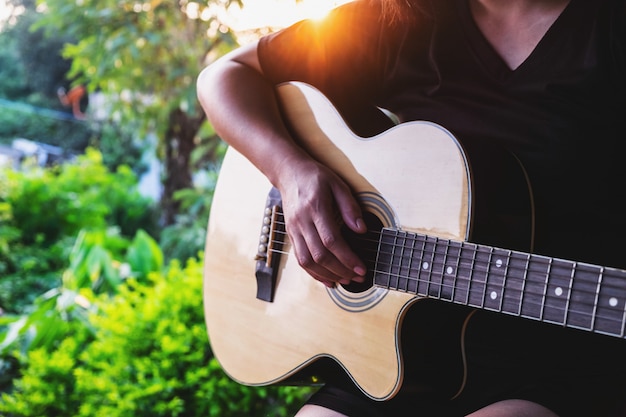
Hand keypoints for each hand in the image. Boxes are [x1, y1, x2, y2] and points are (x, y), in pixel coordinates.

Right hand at [278, 159, 366, 287]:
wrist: (289, 173)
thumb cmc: (315, 177)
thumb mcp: (338, 185)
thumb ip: (350, 208)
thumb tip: (362, 230)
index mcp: (316, 208)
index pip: (332, 240)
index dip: (347, 258)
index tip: (361, 268)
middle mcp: (302, 221)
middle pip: (320, 255)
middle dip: (341, 270)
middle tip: (358, 277)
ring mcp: (294, 230)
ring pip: (308, 261)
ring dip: (327, 275)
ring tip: (345, 280)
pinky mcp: (291, 235)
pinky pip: (300, 259)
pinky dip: (314, 273)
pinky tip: (327, 279)